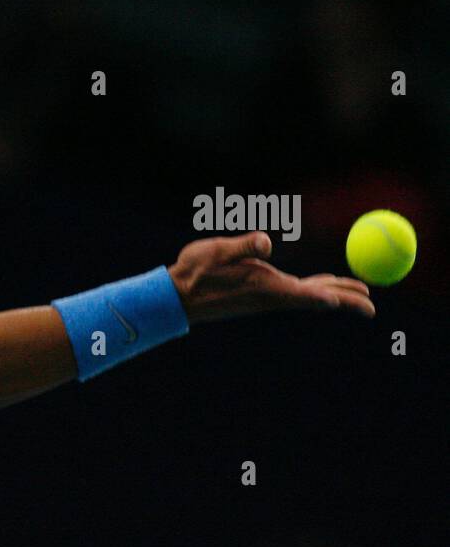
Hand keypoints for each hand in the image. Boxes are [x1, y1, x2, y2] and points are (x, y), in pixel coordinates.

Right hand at [168, 233, 374, 324]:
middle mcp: (270, 295)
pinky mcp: (260, 296)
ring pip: (308, 296)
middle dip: (345, 299)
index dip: (332, 296)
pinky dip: (316, 290)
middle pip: (316, 298)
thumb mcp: (216, 252)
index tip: (357, 302)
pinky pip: (296, 294)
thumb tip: (267, 243)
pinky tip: (319, 286)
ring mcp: (266, 297)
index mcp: (265, 286)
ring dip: (334, 294)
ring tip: (356, 292)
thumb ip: (244, 246)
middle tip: (371, 304)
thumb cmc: (194, 272)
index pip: (305, 293)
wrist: (176, 295)